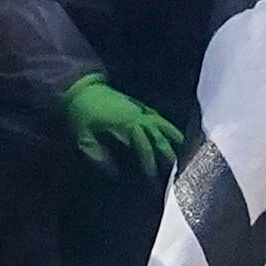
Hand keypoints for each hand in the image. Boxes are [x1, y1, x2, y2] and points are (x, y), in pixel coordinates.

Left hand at [62, 72, 187, 177]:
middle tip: (177, 168)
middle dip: (167, 152)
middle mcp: (136, 115)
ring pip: (161, 123)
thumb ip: (97, 155)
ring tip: (185, 147)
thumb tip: (114, 173)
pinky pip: (156, 115)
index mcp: (124, 123)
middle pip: (157, 135)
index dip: (149, 162)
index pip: (143, 145)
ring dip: (173, 135)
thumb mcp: (83, 136)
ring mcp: (138, 108)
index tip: (153, 178)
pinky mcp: (136, 104)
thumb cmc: (80, 113)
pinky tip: (172, 131)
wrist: (80, 88)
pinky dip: (166, 124)